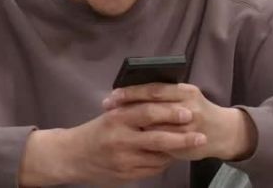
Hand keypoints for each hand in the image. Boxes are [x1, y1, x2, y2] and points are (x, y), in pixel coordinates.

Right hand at [22, 101, 206, 186]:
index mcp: (117, 118)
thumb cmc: (96, 130)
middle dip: (182, 138)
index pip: (148, 112)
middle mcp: (120, 139)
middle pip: (158, 138)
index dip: (170, 112)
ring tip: (190, 144)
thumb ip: (134, 107)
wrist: (71, 156)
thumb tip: (165, 98)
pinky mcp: (125, 175)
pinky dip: (164, 162)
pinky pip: (152, 169)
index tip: (188, 112)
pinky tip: (170, 155)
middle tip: (200, 135)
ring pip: (159, 157)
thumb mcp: (111, 113)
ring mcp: (123, 160)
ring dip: (176, 151)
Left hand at [102, 83, 257, 161]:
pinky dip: (146, 142)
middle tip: (108, 109)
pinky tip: (131, 141)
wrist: (223, 132)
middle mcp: (188, 106)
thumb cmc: (197, 111)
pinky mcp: (188, 144)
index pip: (154, 88)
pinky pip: (163, 144)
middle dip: (128, 107)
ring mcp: (189, 127)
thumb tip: (132, 90)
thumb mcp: (184, 97)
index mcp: (185, 91)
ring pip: (156, 126)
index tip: (112, 95)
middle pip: (152, 105)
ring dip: (133, 126)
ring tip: (114, 125)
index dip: (132, 92)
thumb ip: (165, 95)